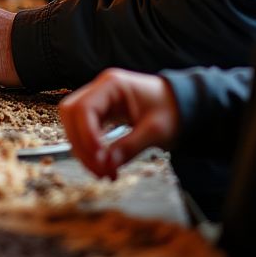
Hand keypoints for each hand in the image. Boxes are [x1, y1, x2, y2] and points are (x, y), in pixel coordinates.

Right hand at [59, 69, 179, 179]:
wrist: (184, 104)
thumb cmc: (173, 111)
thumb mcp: (156, 131)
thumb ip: (130, 147)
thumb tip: (106, 165)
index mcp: (111, 84)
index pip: (84, 108)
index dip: (86, 136)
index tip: (100, 160)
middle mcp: (99, 89)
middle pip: (71, 114)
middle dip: (80, 144)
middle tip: (99, 170)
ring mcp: (98, 99)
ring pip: (72, 122)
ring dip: (82, 148)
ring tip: (102, 171)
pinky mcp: (100, 111)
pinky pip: (83, 128)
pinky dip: (88, 147)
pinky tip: (102, 163)